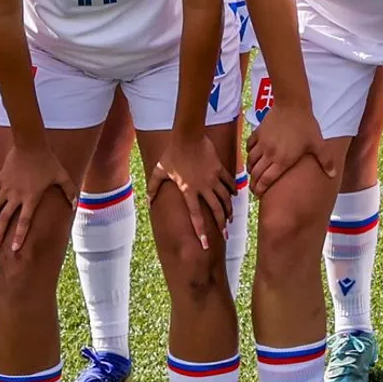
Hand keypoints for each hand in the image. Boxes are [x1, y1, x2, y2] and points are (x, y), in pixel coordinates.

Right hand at [0, 142, 74, 254]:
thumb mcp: (62, 176)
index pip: (24, 222)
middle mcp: (16, 195)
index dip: (18, 236)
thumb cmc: (48, 161)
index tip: (14, 249)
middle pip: (4, 219)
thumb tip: (74, 204)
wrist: (30, 144)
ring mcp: (6, 187)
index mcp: (31, 197)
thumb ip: (69, 191)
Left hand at [152, 130, 232, 249]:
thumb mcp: (160, 170)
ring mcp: (213, 178)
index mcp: (188, 190)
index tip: (205, 245)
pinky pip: (229, 183)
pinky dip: (232, 191)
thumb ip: (154, 187)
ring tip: (230, 219)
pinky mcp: (219, 169)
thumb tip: (148, 201)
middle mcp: (203, 187)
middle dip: (221, 225)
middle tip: (225, 235)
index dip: (201, 232)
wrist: (188, 136)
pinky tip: (234, 197)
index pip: (196, 216)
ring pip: (225, 198)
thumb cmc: (172, 153)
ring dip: (229, 210)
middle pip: (216, 210)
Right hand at [247, 100, 339, 195]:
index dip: (261, 189)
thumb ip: (325, 161)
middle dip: (253, 184)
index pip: (266, 180)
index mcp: (282, 160)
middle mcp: (269, 154)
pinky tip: (252, 155)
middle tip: (255, 188)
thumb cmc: (306, 125)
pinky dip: (248, 153)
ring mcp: (262, 144)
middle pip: (255, 174)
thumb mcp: (317, 144)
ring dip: (250, 169)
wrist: (292, 105)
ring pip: (250, 161)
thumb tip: (333, 175)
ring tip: (253, 173)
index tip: (260, 195)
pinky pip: (248, 147)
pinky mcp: (258, 133)